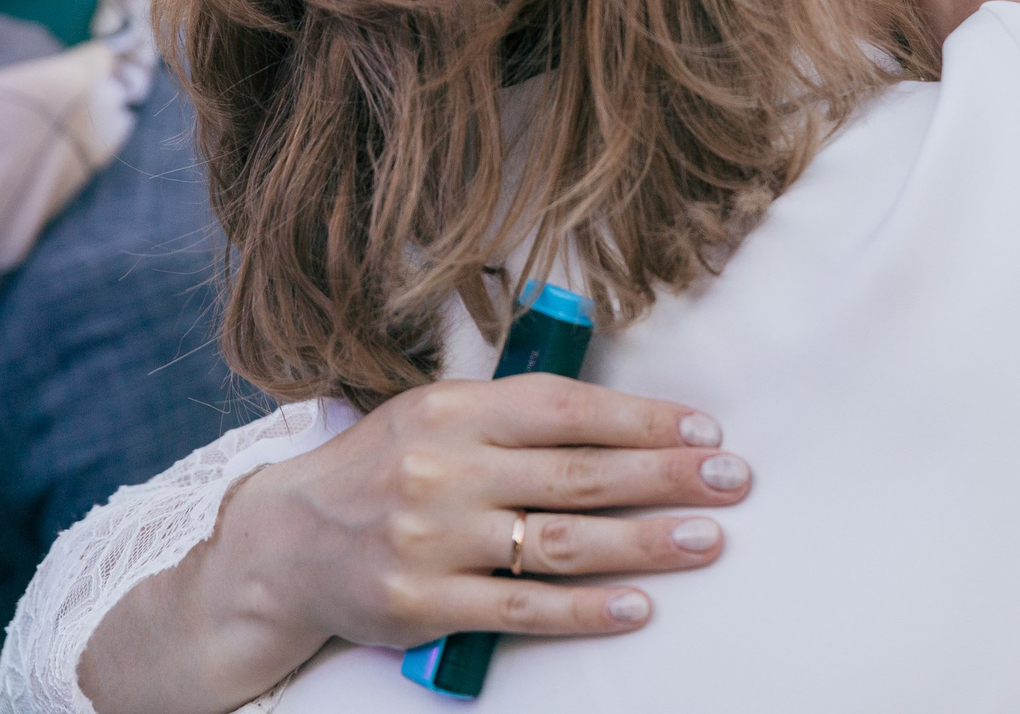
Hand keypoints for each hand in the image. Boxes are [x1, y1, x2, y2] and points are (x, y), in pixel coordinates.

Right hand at [249, 372, 750, 646]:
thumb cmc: (384, 469)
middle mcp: (444, 470)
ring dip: (646, 541)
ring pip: (562, 541)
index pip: (566, 408)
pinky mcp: (424, 604)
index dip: (642, 418)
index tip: (704, 429)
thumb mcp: (436, 415)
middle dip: (667, 477)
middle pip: (579, 473)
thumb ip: (514, 414)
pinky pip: (522, 608)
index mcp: (454, 410)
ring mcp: (433, 540)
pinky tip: (639, 605)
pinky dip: (587, 610)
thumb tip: (624, 414)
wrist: (285, 546)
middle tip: (734, 478)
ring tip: (708, 539)